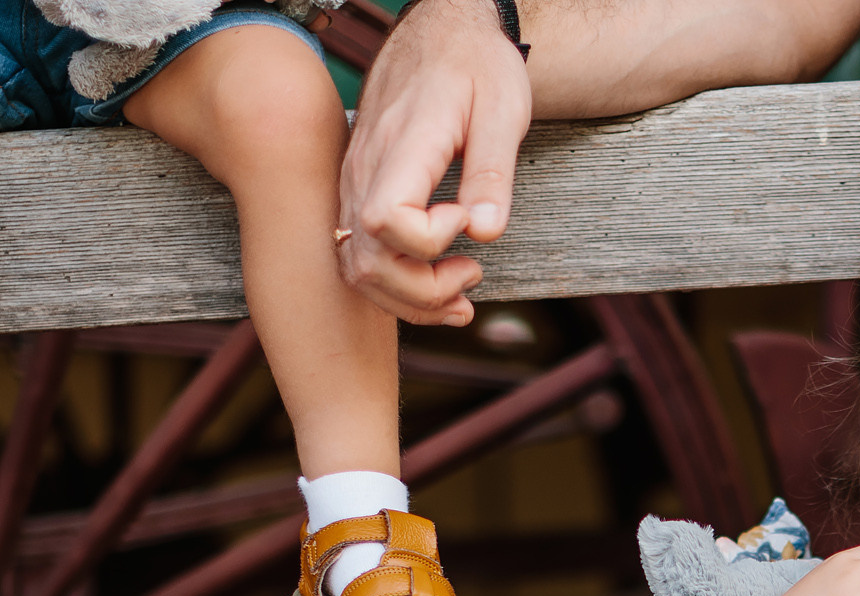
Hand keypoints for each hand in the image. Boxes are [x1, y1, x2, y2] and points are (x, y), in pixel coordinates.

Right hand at [335, 0, 531, 324]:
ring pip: (357, 267)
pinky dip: (398, 285)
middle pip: (367, 259)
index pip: (386, 218)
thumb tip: (485, 232)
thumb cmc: (477, 65)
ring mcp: (356, 182)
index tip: (465, 218)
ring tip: (462, 292)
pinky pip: (361, 254)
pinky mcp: (359, 192)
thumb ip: (491, 172)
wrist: (441, 32)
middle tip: (473, 272)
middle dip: (423, 290)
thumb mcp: (503, 109)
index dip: (429, 240)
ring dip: (410, 299)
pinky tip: (438, 283)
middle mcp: (366, 167)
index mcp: (403, 143)